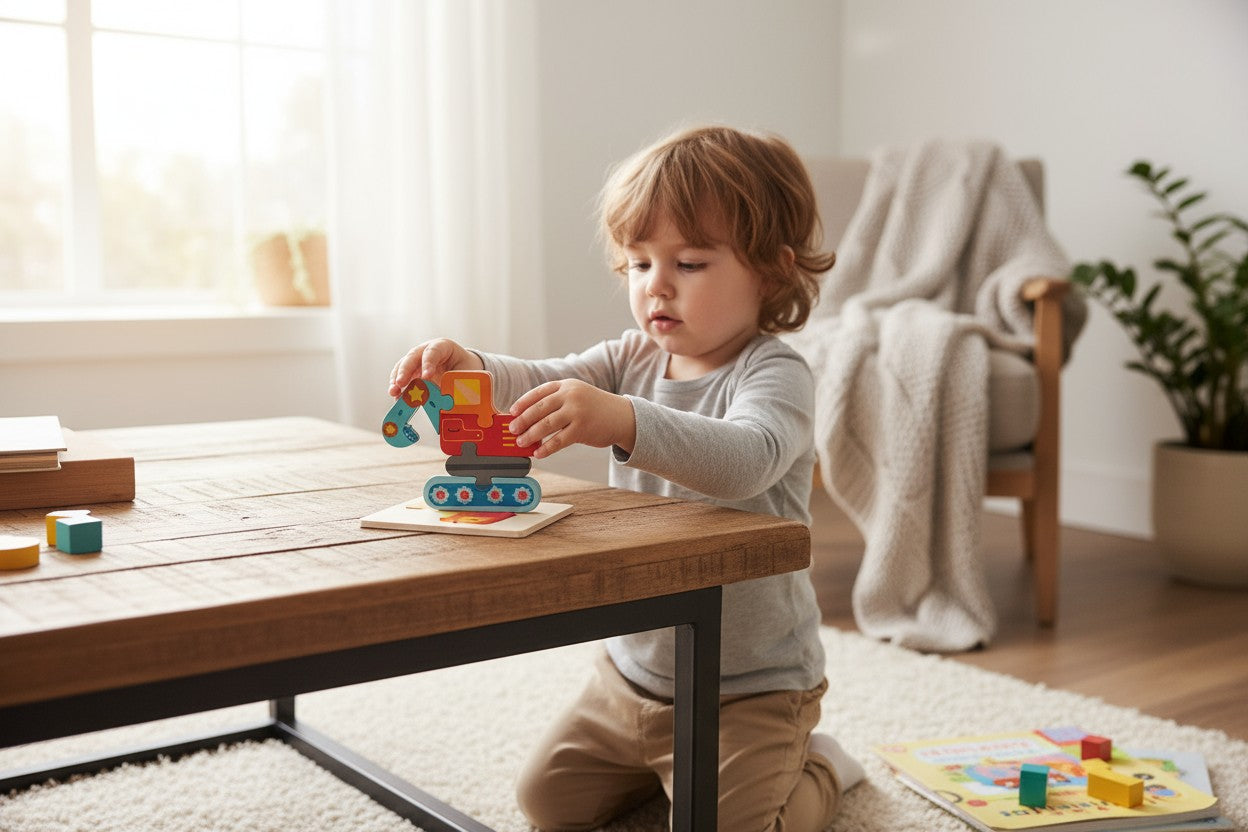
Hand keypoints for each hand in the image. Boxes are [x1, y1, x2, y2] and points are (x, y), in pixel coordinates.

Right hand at [387, 338, 483, 397]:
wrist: (464, 367)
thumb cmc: (465, 369)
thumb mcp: (465, 374)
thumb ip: (455, 384)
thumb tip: (446, 400)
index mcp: (443, 346)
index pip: (433, 351)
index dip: (428, 363)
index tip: (426, 377)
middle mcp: (426, 351)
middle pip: (413, 357)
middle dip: (405, 371)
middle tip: (400, 383)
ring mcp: (418, 361)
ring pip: (403, 367)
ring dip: (397, 380)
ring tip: (393, 392)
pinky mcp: (413, 373)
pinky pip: (403, 379)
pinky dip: (400, 389)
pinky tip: (397, 398)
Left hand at [508, 380, 635, 458]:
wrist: (622, 416)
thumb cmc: (595, 408)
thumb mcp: (578, 395)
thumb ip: (557, 401)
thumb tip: (529, 418)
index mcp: (567, 385)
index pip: (539, 392)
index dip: (523, 402)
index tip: (512, 412)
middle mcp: (571, 396)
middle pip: (539, 408)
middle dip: (523, 420)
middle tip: (513, 430)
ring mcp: (577, 412)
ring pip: (546, 424)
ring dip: (531, 435)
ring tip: (521, 442)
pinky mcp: (582, 429)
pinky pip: (559, 440)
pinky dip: (546, 448)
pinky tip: (539, 453)